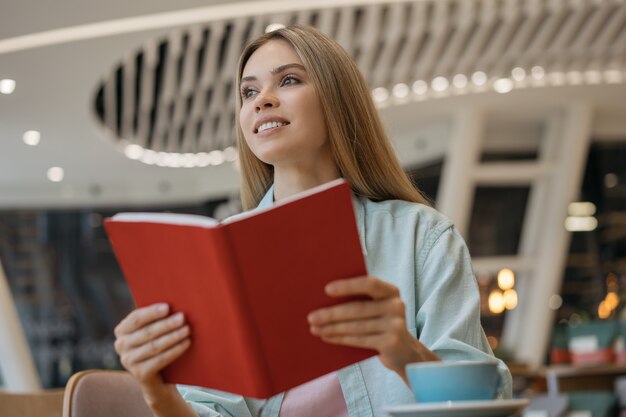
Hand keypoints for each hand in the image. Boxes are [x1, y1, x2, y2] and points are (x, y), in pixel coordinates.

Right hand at [114, 303, 190, 404]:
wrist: (157, 375)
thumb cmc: (157, 342)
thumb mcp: (153, 329)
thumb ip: (157, 318)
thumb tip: (176, 303)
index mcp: (122, 329)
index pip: (136, 318)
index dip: (151, 312)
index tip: (167, 307)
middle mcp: (121, 345)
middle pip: (146, 332)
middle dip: (166, 324)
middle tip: (182, 318)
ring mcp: (128, 361)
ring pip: (154, 346)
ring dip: (173, 337)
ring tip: (187, 330)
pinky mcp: (139, 374)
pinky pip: (159, 360)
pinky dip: (174, 351)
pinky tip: (186, 343)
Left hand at [307, 276, 438, 382]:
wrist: (404, 351)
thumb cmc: (381, 323)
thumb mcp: (376, 307)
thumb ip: (360, 299)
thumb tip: (324, 298)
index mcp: (390, 291)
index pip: (370, 284)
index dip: (348, 286)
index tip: (327, 289)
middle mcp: (396, 306)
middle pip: (359, 308)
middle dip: (332, 313)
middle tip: (311, 317)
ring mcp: (396, 325)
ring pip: (357, 326)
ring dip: (332, 328)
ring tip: (314, 328)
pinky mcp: (391, 342)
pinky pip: (360, 340)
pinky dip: (341, 338)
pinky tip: (327, 336)